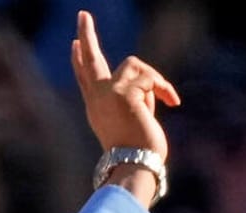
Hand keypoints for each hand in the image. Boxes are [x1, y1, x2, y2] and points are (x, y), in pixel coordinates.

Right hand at [70, 11, 178, 159]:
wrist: (134, 165)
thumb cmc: (138, 153)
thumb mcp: (132, 122)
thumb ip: (134, 101)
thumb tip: (148, 85)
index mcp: (96, 108)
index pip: (85, 78)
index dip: (80, 60)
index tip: (74, 44)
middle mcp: (96, 99)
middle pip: (89, 61)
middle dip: (86, 36)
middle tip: (82, 15)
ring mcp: (107, 94)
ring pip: (133, 65)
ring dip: (152, 80)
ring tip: (163, 100)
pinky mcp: (122, 92)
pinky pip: (150, 77)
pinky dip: (164, 88)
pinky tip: (171, 102)